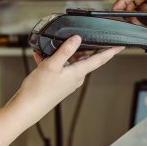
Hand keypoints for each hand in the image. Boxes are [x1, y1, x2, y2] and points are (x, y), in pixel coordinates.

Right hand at [7, 35, 122, 124]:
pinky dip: (52, 60)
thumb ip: (65, 51)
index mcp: (78, 73)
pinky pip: (58, 67)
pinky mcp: (57, 83)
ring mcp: (67, 81)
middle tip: (76, 36)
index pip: (100, 59)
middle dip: (80, 46)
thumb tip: (77, 39)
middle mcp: (75, 77)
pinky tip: (41, 55)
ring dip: (61, 52)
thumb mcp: (51, 66)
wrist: (26, 109)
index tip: (120, 45)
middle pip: (84, 58)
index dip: (111, 51)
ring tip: (50, 45)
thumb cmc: (38, 91)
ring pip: (69, 61)